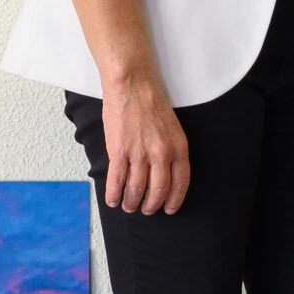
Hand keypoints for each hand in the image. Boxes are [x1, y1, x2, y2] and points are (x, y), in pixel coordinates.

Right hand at [101, 74, 190, 213]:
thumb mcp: (172, 127)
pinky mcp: (119, 151)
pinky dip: (114, 194)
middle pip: (158, 190)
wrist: (132, 84)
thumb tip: (163, 172)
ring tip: (129, 206)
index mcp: (178, 147)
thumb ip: (170, 150)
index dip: (174, 200)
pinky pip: (117, 181)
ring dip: (132, 202)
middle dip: (152, 205)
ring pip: (137, 189)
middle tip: (147, 210)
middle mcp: (161, 153)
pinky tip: (113, 200)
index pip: (180, 183)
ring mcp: (140, 153)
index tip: (169, 208)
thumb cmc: (150, 100)